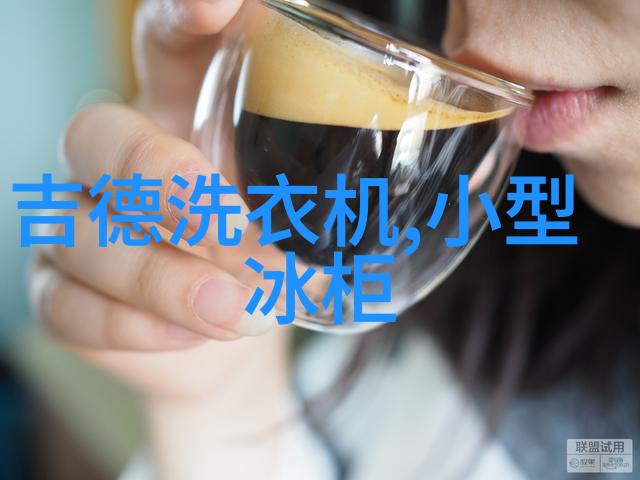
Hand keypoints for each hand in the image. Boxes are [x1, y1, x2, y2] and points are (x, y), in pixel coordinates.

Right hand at [29, 0, 291, 406]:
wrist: (238, 332)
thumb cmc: (272, 249)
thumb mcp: (305, 208)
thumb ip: (327, 182)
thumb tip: (391, 171)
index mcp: (179, 114)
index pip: (165, 43)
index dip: (181, 16)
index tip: (218, 8)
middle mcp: (116, 157)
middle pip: (100, 136)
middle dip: (162, 181)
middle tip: (228, 226)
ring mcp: (78, 223)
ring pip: (78, 233)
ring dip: (161, 278)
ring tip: (234, 311)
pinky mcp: (62, 292)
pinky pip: (68, 308)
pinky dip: (131, 327)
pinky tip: (188, 338)